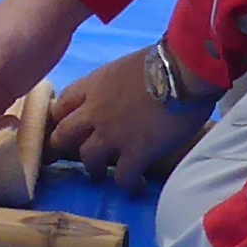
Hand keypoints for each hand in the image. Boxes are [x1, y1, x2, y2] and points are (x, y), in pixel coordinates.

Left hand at [48, 46, 211, 187]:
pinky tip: (136, 186)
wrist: (184, 70)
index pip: (62, 105)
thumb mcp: (125, 66)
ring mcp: (112, 135)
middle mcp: (95, 112)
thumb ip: (114, 84)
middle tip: (72, 155)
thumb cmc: (164, 60)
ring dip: (94, 169)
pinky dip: (128, 184)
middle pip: (63, 135)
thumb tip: (123, 92)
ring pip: (88, 160)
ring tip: (102, 174)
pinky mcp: (136, 153)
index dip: (61, 118)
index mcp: (93, 86)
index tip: (68, 126)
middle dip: (64, 147)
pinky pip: (123, 177)